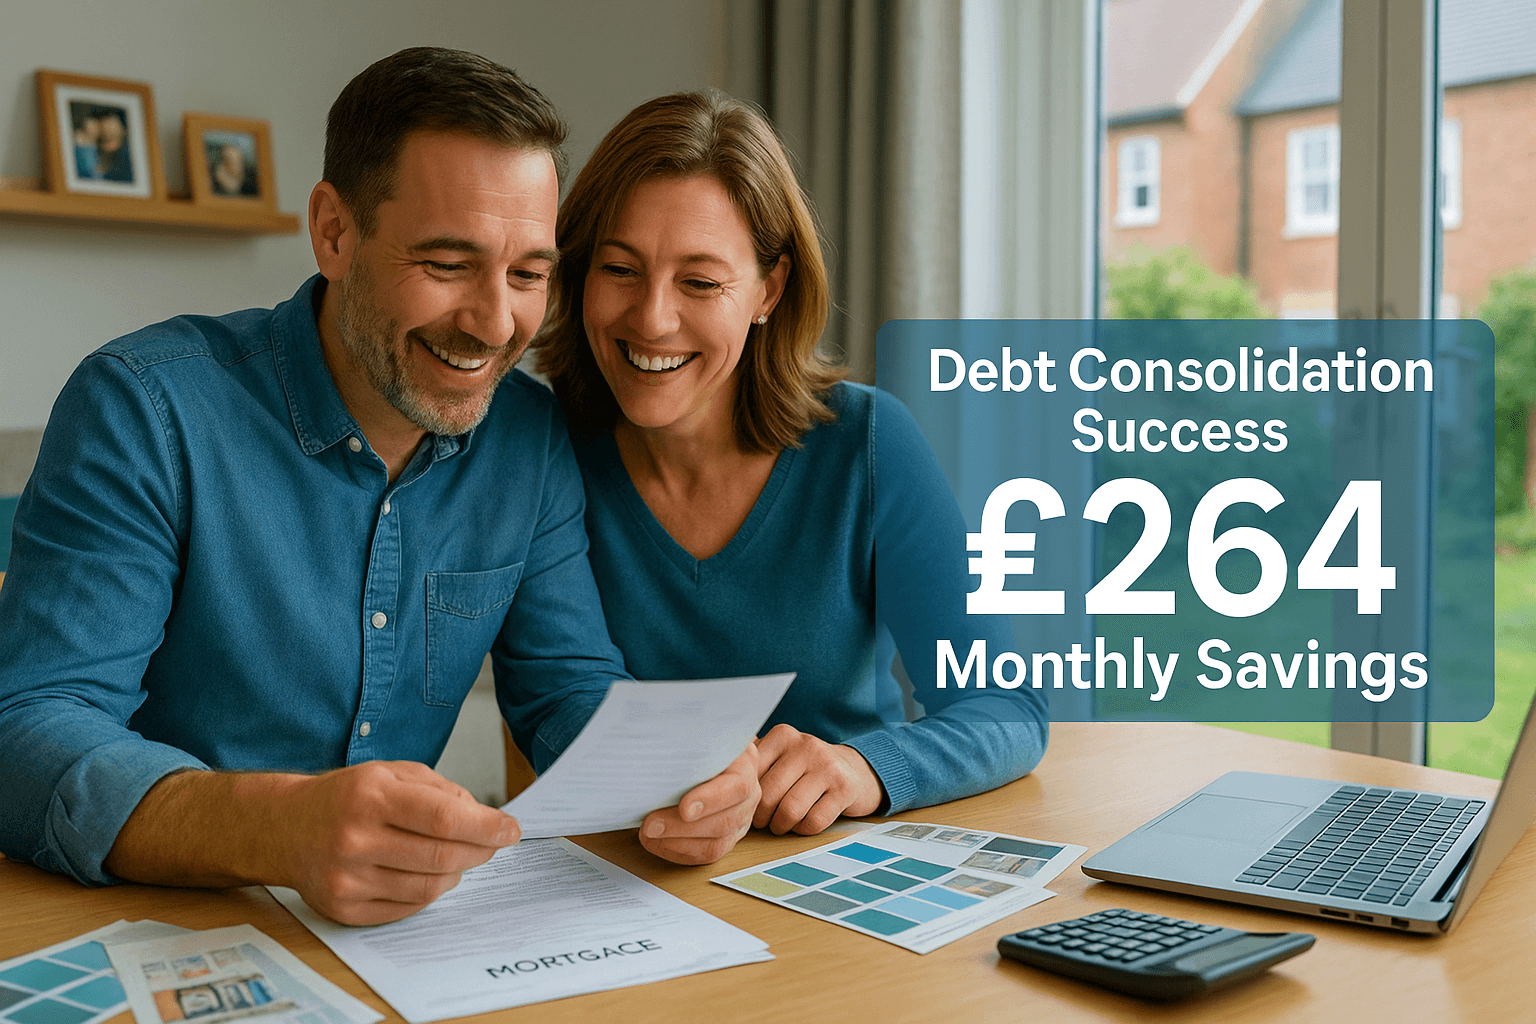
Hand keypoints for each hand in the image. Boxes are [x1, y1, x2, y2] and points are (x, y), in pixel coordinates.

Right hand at [281, 761, 520, 924]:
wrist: (285, 828)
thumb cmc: (346, 797)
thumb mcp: (390, 772)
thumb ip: (438, 789)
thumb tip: (482, 817)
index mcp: (370, 795)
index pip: (442, 816)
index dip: (485, 826)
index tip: (511, 829)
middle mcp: (354, 838)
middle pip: (441, 855)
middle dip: (480, 850)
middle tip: (494, 844)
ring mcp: (347, 878)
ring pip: (428, 887)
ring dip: (455, 872)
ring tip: (456, 856)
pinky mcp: (343, 908)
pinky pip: (406, 908)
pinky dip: (428, 891)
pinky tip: (427, 873)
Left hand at [639, 744, 759, 864]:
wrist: (709, 753)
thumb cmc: (699, 742)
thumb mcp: (699, 735)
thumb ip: (688, 743)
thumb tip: (656, 752)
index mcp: (745, 764)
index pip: (737, 787)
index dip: (711, 800)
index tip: (684, 808)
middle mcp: (749, 795)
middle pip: (724, 821)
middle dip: (682, 827)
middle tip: (650, 824)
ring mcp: (740, 820)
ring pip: (715, 844)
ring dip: (677, 842)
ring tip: (648, 834)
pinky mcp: (726, 839)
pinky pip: (706, 855)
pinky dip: (678, 852)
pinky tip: (656, 842)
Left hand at [754, 724, 883, 834]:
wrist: (855, 770)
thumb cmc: (805, 769)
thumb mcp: (779, 756)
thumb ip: (752, 762)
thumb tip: (711, 776)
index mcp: (782, 735)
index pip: (750, 775)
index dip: (744, 798)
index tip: (746, 806)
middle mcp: (805, 745)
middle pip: (768, 796)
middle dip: (762, 818)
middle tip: (764, 821)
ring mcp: (827, 766)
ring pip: (790, 811)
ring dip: (782, 826)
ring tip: (781, 824)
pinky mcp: (845, 788)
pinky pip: (814, 822)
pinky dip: (804, 830)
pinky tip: (804, 823)